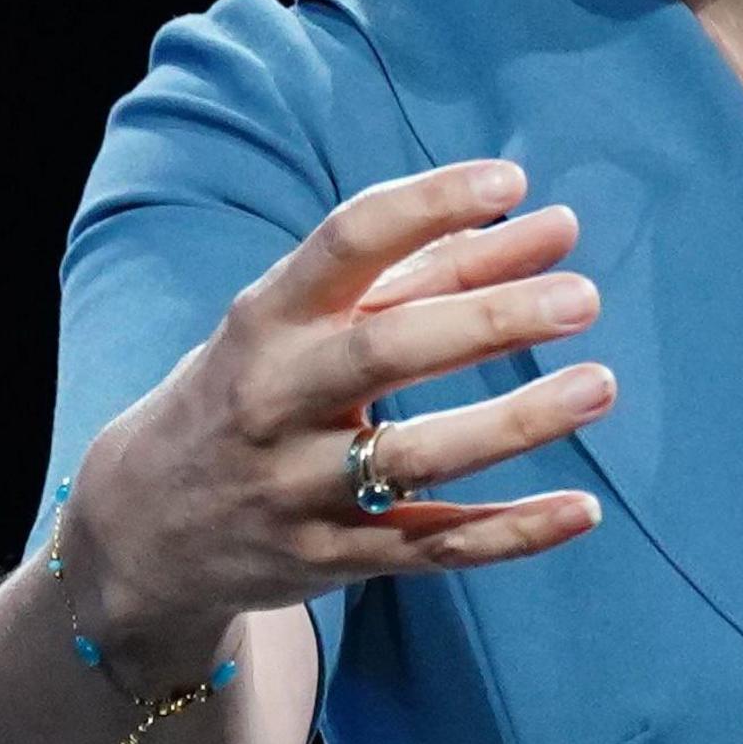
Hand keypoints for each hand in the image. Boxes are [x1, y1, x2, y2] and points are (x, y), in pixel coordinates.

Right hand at [66, 158, 617, 666]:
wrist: (144, 529)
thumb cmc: (254, 389)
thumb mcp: (307, 323)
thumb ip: (426, 271)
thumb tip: (548, 226)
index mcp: (267, 320)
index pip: (346, 242)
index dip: (428, 206)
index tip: (512, 182)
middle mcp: (275, 401)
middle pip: (386, 352)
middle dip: (488, 319)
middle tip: (583, 296)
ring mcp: (299, 489)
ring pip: (417, 457)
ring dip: (515, 422)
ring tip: (599, 384)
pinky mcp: (332, 561)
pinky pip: (432, 546)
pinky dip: (511, 532)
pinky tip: (584, 509)